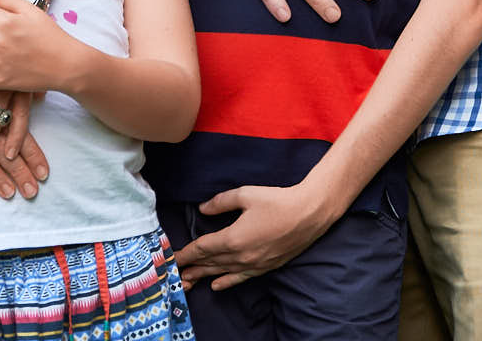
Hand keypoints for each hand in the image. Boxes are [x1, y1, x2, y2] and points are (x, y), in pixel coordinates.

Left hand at [173, 183, 338, 291]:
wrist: (309, 213)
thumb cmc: (278, 201)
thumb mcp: (246, 194)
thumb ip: (221, 202)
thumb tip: (203, 208)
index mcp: (233, 238)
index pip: (202, 248)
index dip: (186, 253)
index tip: (172, 258)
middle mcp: (241, 256)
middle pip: (209, 264)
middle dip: (190, 267)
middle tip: (173, 273)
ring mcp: (253, 264)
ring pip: (222, 273)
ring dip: (203, 277)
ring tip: (186, 282)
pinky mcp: (265, 267)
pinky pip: (240, 278)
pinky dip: (226, 282)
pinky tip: (216, 286)